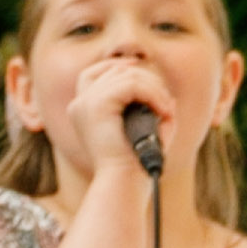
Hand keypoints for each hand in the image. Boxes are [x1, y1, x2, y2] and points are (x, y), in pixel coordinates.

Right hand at [50, 47, 178, 188]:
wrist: (125, 181)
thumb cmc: (136, 161)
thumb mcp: (144, 130)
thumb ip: (151, 108)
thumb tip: (166, 94)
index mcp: (82, 111)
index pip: (92, 74)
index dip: (116, 66)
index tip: (140, 72)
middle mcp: (79, 104)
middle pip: (115, 71)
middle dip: (146, 81)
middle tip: (165, 104)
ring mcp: (86, 103)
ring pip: (126, 76)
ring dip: (154, 89)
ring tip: (166, 110)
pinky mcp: (97, 105)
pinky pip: (131, 85)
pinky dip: (152, 94)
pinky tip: (163, 111)